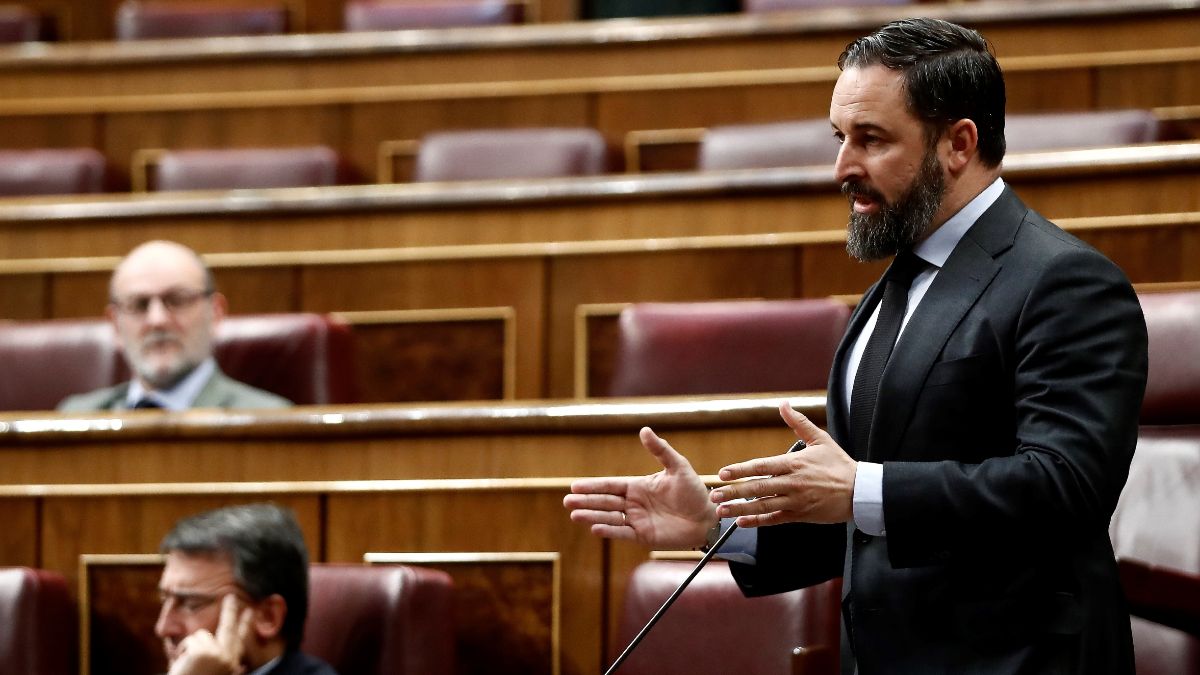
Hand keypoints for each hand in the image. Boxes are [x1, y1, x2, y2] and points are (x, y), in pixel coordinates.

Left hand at [167, 594, 252, 674]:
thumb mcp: (213, 672)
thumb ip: (223, 664)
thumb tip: (239, 665)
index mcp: (231, 666)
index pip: (241, 641)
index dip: (246, 626)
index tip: (250, 613)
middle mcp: (229, 659)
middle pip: (230, 628)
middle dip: (231, 611)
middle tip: (231, 597)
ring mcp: (218, 654)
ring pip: (202, 635)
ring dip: (190, 646)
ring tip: (184, 665)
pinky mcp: (204, 651)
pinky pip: (190, 640)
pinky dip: (182, 651)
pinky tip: (181, 665)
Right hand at [564, 427, 715, 548]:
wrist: (708, 517)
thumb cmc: (694, 491)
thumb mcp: (678, 467)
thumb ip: (660, 450)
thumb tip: (644, 430)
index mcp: (638, 486)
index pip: (610, 485)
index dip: (593, 486)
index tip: (575, 485)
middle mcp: (634, 504)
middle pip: (605, 502)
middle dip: (586, 502)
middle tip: (567, 501)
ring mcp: (637, 520)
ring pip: (609, 518)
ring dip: (592, 516)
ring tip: (575, 515)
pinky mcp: (643, 536)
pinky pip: (623, 533)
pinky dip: (609, 530)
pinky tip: (595, 528)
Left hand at [710, 402, 856, 527]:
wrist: (859, 492)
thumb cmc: (839, 465)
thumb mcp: (820, 439)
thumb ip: (799, 423)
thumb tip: (784, 404)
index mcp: (793, 464)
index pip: (761, 466)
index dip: (740, 470)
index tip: (723, 473)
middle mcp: (792, 484)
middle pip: (757, 488)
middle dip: (733, 492)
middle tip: (715, 495)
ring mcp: (795, 501)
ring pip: (762, 506)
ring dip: (740, 509)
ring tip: (722, 511)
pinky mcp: (800, 515)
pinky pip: (775, 519)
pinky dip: (758, 522)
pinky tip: (742, 522)